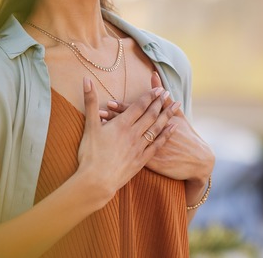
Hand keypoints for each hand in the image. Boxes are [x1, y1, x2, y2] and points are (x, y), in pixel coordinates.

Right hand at [75, 77, 175, 206]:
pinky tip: (173, 128)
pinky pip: (158, 144)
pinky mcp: (142, 160)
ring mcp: (139, 147)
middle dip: (160, 103)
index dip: (149, 96)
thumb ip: (90, 101)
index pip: (139, 106)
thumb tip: (86, 79)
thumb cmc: (90, 154)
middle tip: (168, 93)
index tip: (158, 89)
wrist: (97, 182)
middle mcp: (133, 134)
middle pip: (150, 115)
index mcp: (121, 124)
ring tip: (176, 105)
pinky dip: (167, 135)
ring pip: (157, 128)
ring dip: (167, 115)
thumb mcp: (89, 126)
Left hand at [101, 72, 214, 186]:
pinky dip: (119, 150)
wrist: (196, 161)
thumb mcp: (178, 116)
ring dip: (113, 134)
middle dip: (114, 119)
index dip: (122, 108)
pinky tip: (107, 147)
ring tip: (100, 127)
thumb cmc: (187, 136)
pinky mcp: (148, 163)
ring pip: (127, 140)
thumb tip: (154, 75)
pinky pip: (130, 155)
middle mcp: (151, 135)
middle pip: (130, 125)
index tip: (109, 102)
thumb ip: (164, 98)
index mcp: (157, 123)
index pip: (137, 113)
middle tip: (99, 112)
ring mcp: (149, 150)